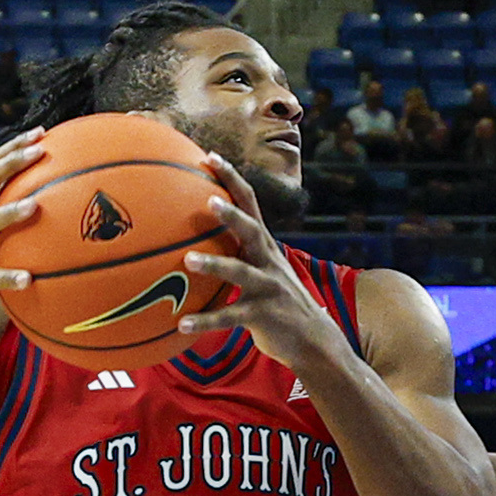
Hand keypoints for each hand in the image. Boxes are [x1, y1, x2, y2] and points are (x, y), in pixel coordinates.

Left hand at [181, 164, 344, 369]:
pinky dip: (205, 321)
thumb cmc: (275, 302)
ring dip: (214, 265)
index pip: (249, 203)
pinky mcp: (262, 315)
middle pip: (251, 229)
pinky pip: (230, 317)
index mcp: (263, 246)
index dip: (231, 178)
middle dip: (231, 213)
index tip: (210, 156)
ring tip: (188, 259)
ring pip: (240, 272)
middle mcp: (267, 261)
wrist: (312, 340)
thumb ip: (235, 253)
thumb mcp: (260, 271)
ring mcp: (267, 288)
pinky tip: (182, 324)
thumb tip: (192, 238)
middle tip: (208, 199)